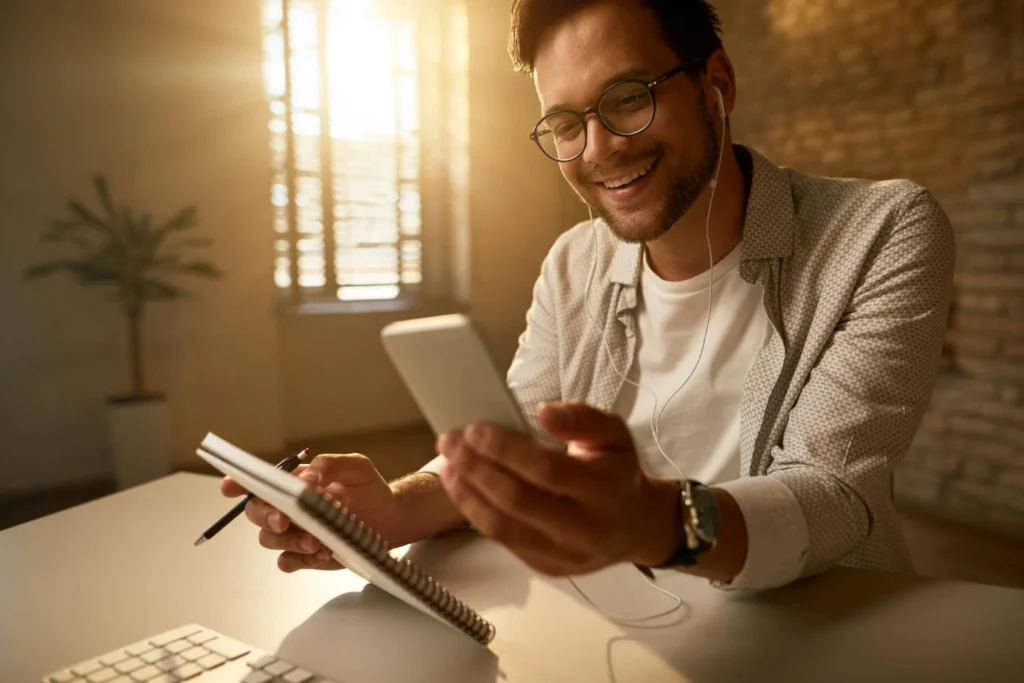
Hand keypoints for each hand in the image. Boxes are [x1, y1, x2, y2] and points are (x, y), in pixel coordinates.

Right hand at [220, 453, 397, 572]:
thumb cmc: (369, 488)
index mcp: (294, 482)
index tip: (230, 487)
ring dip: (287, 540)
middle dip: (265, 516)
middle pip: (256, 513)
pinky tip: (320, 553)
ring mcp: (295, 533)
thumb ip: (327, 466)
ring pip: (269, 540)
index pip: (259, 482)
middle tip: (284, 520)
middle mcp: (288, 508)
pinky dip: (298, 559)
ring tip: (316, 541)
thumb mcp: (355, 466)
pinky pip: (286, 562)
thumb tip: (305, 478)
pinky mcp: (306, 556)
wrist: (390, 518)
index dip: (239, 483)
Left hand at [436, 402, 680, 575]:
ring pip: (502, 526)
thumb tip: (543, 413)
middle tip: (450, 441)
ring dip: (467, 492)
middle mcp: (585, 529)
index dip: (507, 450)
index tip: (475, 428)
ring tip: (448, 463)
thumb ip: (582, 418)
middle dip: (476, 468)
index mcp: (606, 491)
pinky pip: (502, 540)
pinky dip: (475, 511)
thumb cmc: (618, 473)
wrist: (635, 527)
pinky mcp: (545, 567)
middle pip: (518, 500)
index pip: (547, 471)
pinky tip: (461, 486)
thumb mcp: (614, 434)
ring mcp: (563, 555)